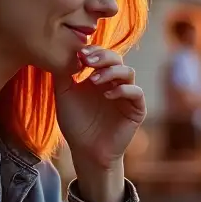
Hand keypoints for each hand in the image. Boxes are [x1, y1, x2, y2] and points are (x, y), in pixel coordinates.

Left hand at [54, 46, 145, 169]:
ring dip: (111, 72)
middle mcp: (115, 83)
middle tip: (87, 61)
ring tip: (93, 80)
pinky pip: (136, 92)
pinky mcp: (136, 109)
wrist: (86, 151)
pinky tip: (107, 94)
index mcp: (99, 77)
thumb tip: (65, 51)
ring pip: (128, 72)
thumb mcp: (64, 95)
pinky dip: (123, 90)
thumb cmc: (75, 123)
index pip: (102, 55)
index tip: (80, 54)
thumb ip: (63, 74)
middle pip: (117, 59)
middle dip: (103, 57)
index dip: (93, 51)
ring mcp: (127, 95)